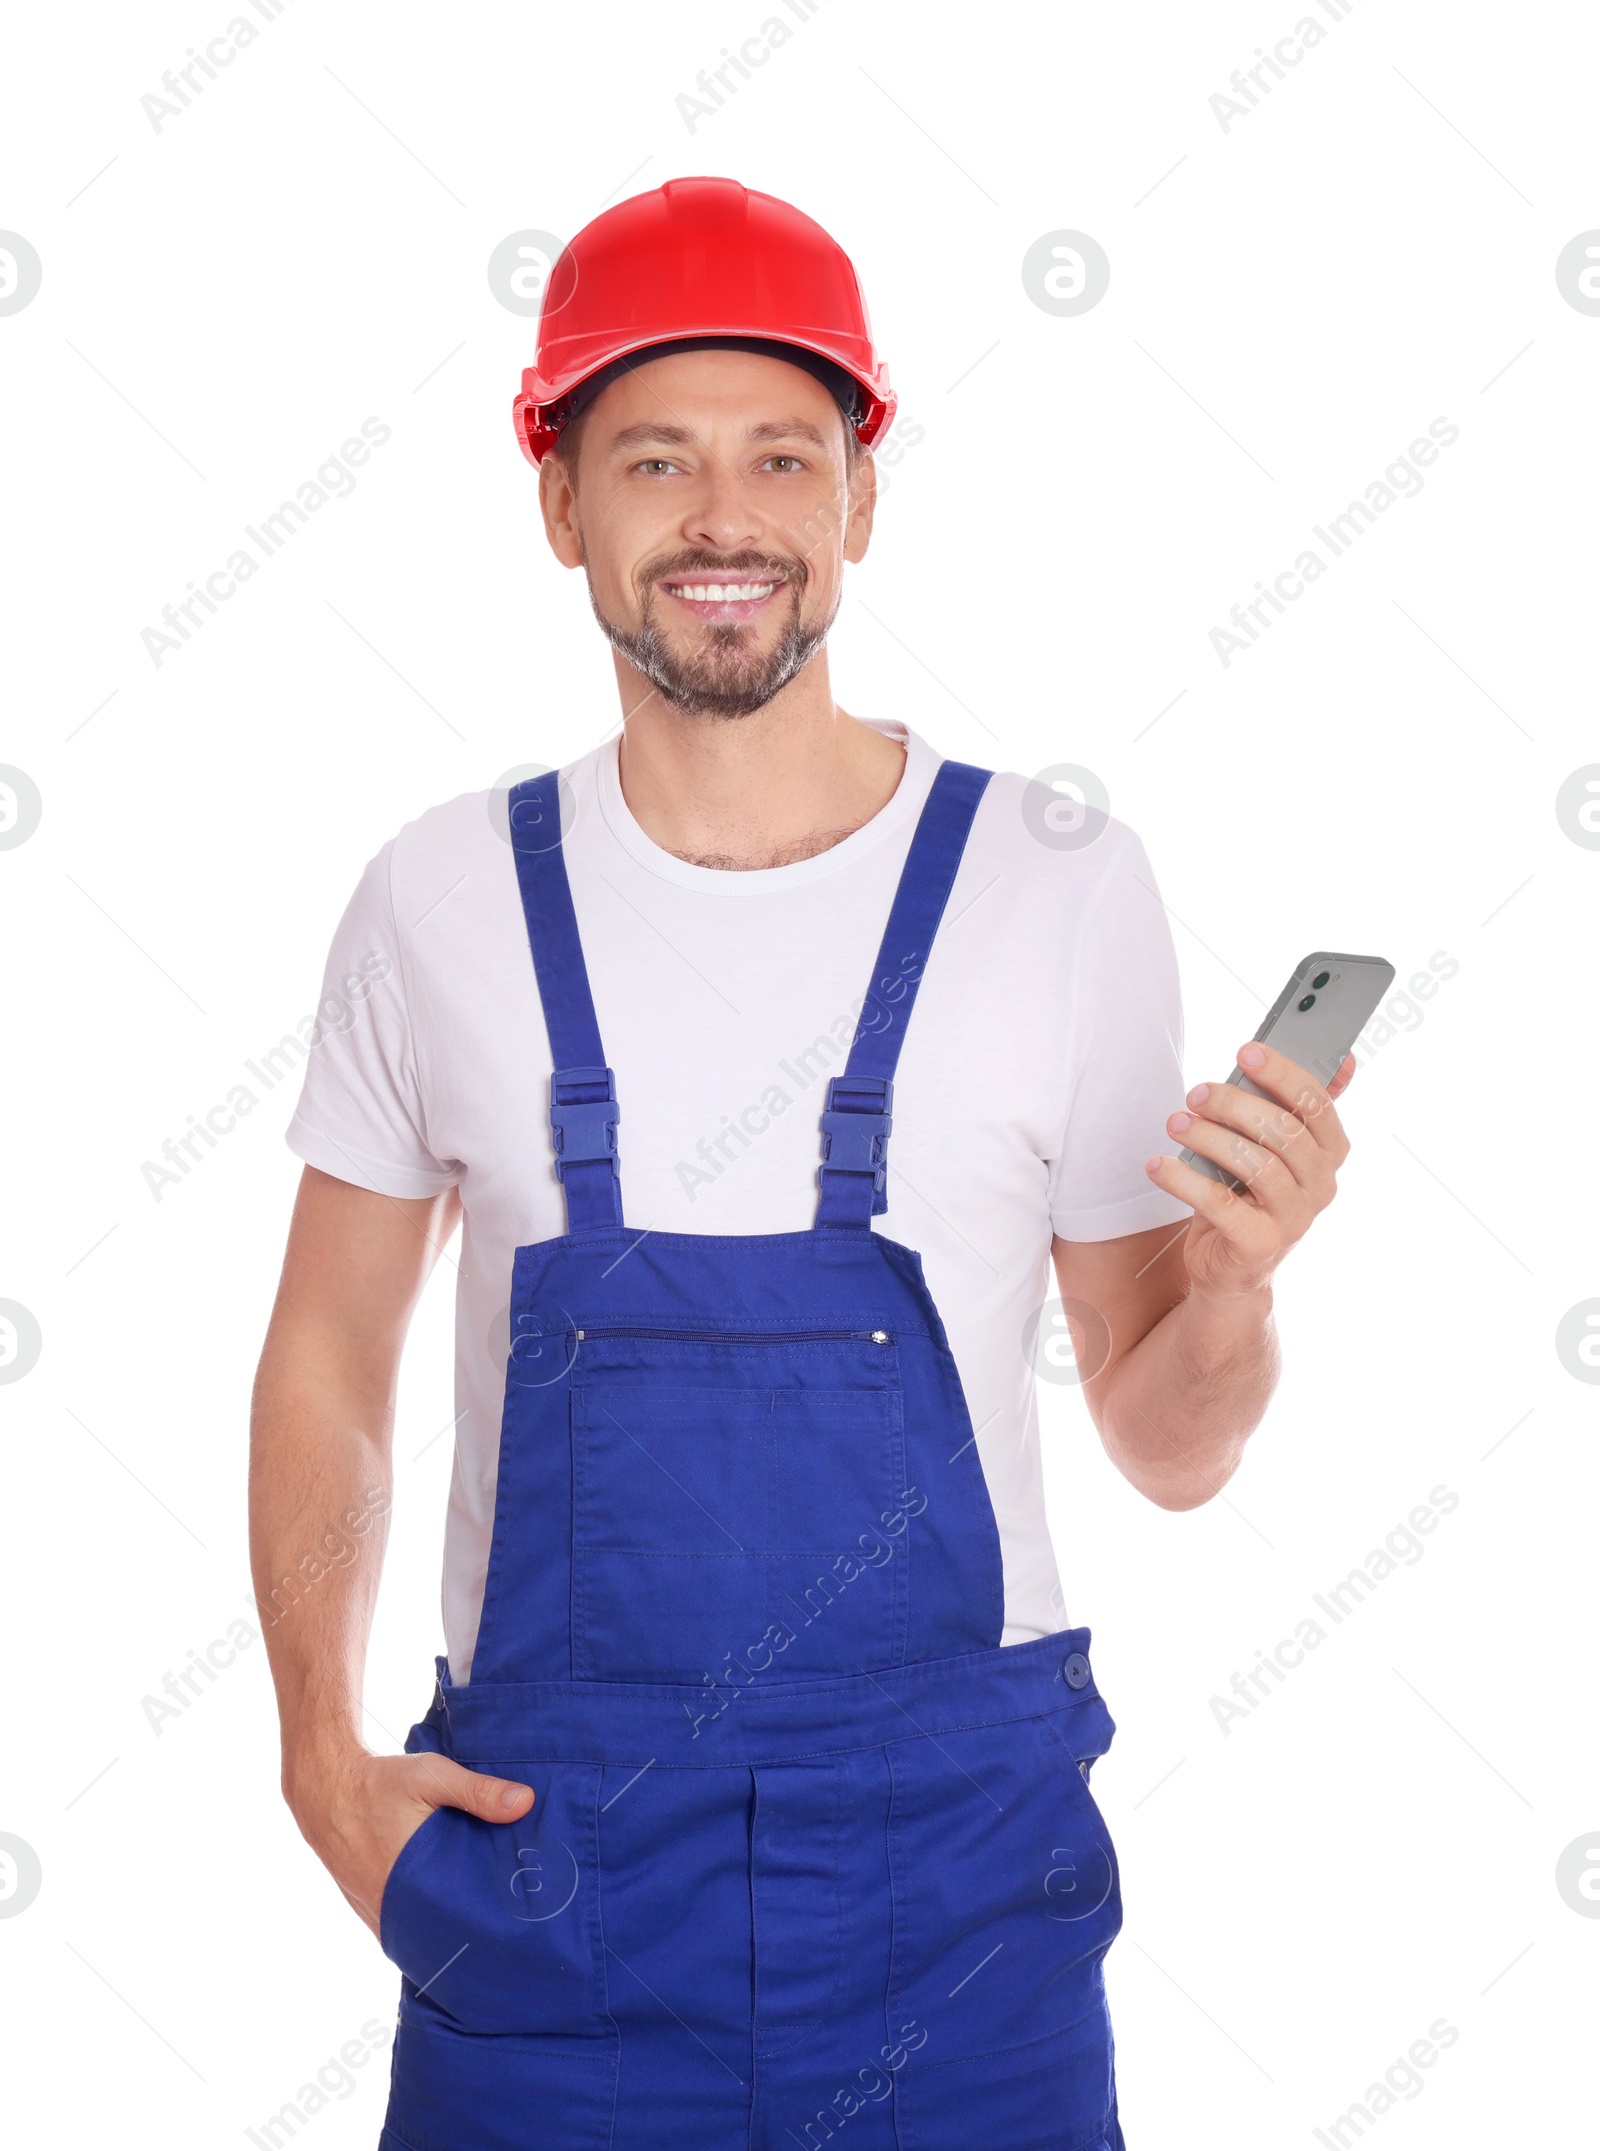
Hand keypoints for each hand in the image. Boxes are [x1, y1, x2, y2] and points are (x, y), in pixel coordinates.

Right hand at [286, 1746, 534, 1937]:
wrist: (326, 1790)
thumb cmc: (379, 1783)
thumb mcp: (431, 1776)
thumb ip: (477, 1791)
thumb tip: (525, 1803)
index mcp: (406, 1881)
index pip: (454, 1923)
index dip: (484, 1926)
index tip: (515, 1926)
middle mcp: (389, 1907)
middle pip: (440, 1936)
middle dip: (471, 1933)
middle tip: (509, 1928)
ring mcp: (376, 1914)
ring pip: (420, 1937)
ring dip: (446, 1932)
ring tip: (486, 1925)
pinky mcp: (370, 1911)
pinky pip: (404, 1930)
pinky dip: (424, 1927)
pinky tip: (449, 1919)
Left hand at [1148, 1041, 1356, 1299]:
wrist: (1231, 1267)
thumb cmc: (1247, 1193)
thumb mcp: (1271, 1147)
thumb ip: (1292, 1105)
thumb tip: (1344, 1058)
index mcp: (1329, 1153)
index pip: (1317, 1105)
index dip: (1283, 1074)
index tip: (1246, 1051)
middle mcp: (1320, 1187)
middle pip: (1284, 1133)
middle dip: (1234, 1105)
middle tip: (1195, 1094)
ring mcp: (1294, 1220)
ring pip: (1256, 1165)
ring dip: (1208, 1137)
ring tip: (1176, 1123)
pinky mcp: (1258, 1245)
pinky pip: (1220, 1204)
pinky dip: (1183, 1179)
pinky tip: (1159, 1163)